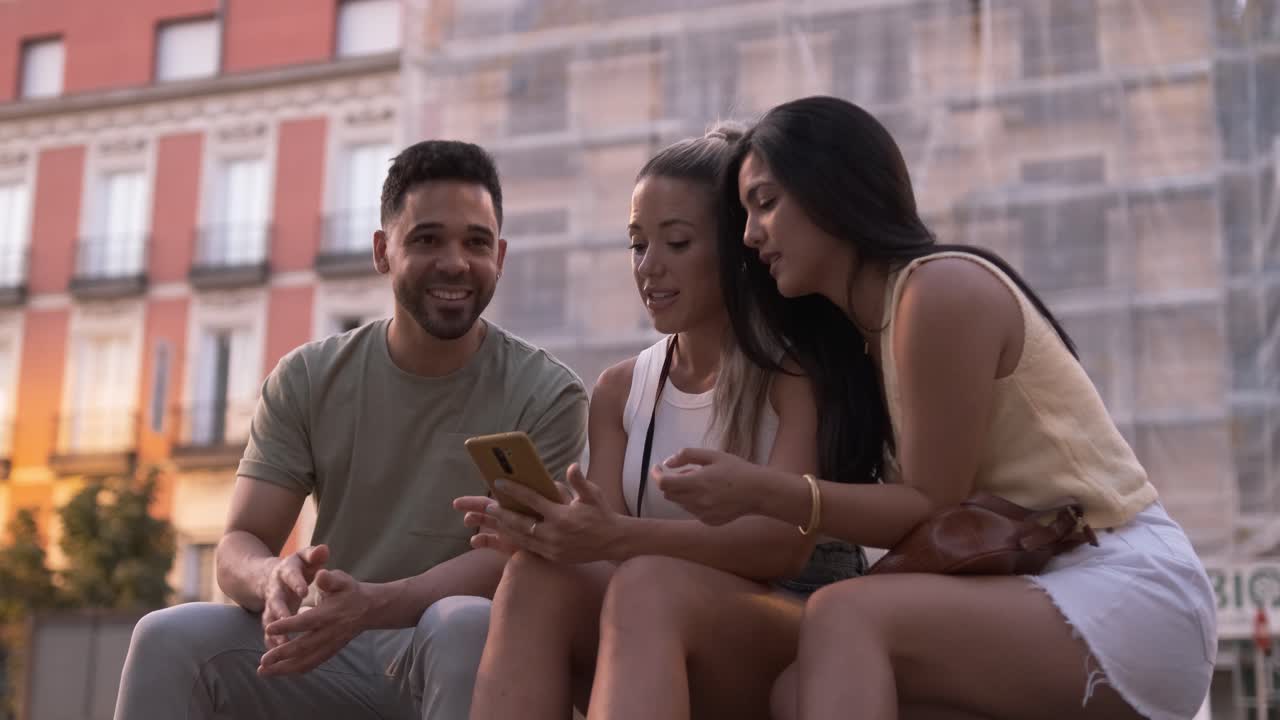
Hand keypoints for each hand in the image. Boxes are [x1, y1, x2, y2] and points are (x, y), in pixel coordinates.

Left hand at [257, 568, 371, 675]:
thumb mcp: (342, 580)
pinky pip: (311, 664)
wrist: (370, 609)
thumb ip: (330, 579)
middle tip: (262, 661)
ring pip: (306, 661)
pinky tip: (278, 672)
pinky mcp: (330, 652)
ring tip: (263, 672)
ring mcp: (330, 645)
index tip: (269, 628)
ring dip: (284, 669)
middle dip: (282, 655)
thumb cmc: (350, 591)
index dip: (288, 626)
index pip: (307, 621)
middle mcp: (330, 633)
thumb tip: (320, 574)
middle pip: (304, 647)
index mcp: (330, 614)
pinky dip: (294, 670)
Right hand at [261, 544, 328, 649]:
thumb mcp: (306, 557)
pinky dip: (272, 644)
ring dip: (274, 633)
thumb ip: (315, 555)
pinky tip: (277, 657)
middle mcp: (275, 589)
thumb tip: (324, 549)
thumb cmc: (299, 566)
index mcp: (286, 572)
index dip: (297, 583)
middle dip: (280, 612)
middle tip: (287, 622)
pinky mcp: (271, 619)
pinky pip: (269, 633)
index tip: (305, 590)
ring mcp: (270, 606)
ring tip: (282, 645)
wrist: (272, 576)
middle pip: (275, 601)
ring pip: (270, 620)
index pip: (292, 575)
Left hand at [454, 463, 620, 562]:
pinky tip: (505, 534)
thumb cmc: (602, 514)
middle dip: (501, 513)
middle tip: (486, 505)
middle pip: (520, 522)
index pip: (533, 501)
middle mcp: (554, 533)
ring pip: (521, 537)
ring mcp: (552, 548)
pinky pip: (528, 547)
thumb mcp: (593, 495)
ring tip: (490, 519)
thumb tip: (572, 467)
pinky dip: (514, 540)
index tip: (499, 482)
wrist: (614, 542)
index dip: (514, 491)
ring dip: (504, 528)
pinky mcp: (552, 556)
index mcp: (562, 516)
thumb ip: (580, 482)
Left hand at [655, 448, 772, 525]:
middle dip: (670, 482)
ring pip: (680, 503)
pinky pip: (693, 512)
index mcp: (697, 483)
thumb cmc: (736, 470)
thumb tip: (667, 462)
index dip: (656, 475)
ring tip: (702, 482)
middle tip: (686, 472)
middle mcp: (697, 502)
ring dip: (683, 492)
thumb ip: (687, 455)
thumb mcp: (712, 455)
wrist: (758, 492)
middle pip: (669, 494)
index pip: (664, 484)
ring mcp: (703, 514)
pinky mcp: (709, 521)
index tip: (658, 467)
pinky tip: (711, 495)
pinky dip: (694, 502)